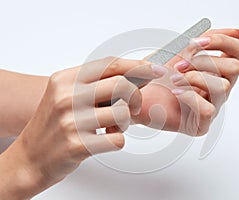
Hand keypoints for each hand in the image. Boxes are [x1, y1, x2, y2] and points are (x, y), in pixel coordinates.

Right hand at [0, 57, 165, 198]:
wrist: (30, 157)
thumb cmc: (53, 125)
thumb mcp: (67, 96)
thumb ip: (96, 85)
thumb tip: (135, 76)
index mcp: (65, 79)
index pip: (109, 64)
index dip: (136, 66)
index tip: (154, 70)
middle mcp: (67, 97)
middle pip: (121, 85)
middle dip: (136, 96)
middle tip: (133, 107)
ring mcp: (72, 121)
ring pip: (123, 113)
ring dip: (126, 122)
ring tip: (113, 126)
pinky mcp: (78, 145)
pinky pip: (118, 139)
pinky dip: (119, 140)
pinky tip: (106, 139)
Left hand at [133, 29, 238, 135]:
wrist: (135, 96)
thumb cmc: (157, 76)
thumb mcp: (181, 51)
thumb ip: (207, 40)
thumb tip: (238, 32)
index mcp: (216, 70)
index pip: (237, 51)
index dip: (222, 41)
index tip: (198, 41)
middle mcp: (218, 89)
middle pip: (234, 68)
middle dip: (204, 61)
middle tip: (180, 65)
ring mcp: (211, 107)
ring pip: (223, 87)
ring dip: (194, 78)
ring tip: (174, 79)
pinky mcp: (200, 124)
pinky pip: (208, 109)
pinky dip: (190, 97)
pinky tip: (175, 92)